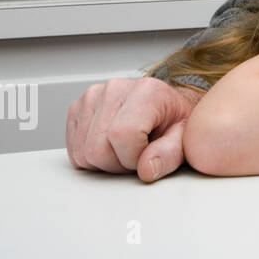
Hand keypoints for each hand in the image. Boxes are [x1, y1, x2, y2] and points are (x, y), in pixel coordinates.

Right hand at [66, 77, 201, 181]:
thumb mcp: (185, 138)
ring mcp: (92, 97)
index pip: (122, 135)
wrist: (166, 106)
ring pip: (83, 153)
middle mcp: (115, 89)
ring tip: (126, 149)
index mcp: (146, 91)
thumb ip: (170, 154)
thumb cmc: (175, 121)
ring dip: (104, 162)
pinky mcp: (77, 108)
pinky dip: (91, 157)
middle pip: (97, 150)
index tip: (147, 155)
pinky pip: (74, 150)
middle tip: (137, 155)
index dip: (134, 158)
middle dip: (118, 164)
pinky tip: (111, 145)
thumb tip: (147, 169)